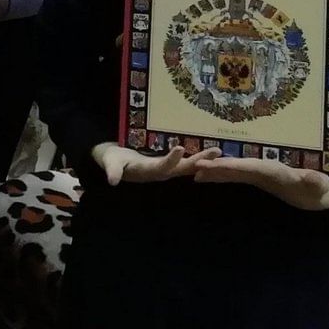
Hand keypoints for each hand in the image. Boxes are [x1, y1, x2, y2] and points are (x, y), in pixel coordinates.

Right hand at [91, 141, 216, 184]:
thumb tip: (112, 181)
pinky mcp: (168, 163)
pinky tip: (209, 152)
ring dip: (203, 159)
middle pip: (182, 168)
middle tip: (215, 152)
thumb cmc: (112, 159)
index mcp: (148, 171)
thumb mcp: (110, 163)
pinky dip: (198, 157)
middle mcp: (161, 171)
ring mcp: (166, 167)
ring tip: (218, 151)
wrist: (114, 161)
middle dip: (199, 161)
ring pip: (187, 165)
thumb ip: (113, 170)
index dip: (171, 159)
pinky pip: (186, 161)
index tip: (180, 148)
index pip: (162, 166)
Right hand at [192, 155, 328, 210]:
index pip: (250, 167)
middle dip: (217, 165)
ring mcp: (257, 174)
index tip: (215, 165)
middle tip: (195, 165)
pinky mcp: (255, 180)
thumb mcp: (320, 186)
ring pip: (232, 170)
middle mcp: (262, 169)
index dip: (232, 166)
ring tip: (194, 171)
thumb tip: (315, 178)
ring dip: (214, 171)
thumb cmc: (320, 190)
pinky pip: (233, 177)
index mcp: (274, 169)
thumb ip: (315, 181)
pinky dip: (219, 176)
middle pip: (237, 166)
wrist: (319, 193)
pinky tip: (204, 178)